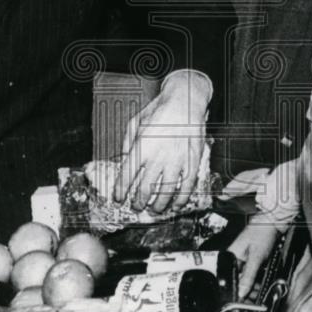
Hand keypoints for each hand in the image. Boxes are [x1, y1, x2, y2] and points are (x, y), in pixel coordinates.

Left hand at [113, 70, 210, 213]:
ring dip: (158, 206)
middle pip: (145, 189)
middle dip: (138, 202)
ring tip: (154, 210)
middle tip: (136, 206)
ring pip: (166, 192)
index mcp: (142, 147)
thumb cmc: (160, 110)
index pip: (127, 176)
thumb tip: (124, 160)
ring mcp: (176, 160)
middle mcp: (158, 156)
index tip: (119, 198)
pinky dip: (181, 200)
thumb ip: (127, 143)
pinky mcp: (192, 161)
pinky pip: (187, 187)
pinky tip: (176, 205)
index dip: (121, 191)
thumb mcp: (135, 122)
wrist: (186, 101)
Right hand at [228, 217, 282, 298]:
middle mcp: (235, 258)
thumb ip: (249, 275)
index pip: (230, 279)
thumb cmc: (262, 233)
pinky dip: (256, 278)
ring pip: (245, 277)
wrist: (273, 222)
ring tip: (259, 292)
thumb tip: (241, 292)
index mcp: (231, 256)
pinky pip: (251, 272)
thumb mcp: (256, 257)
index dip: (237, 290)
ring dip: (252, 285)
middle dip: (246, 290)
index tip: (245, 299)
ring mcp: (243, 258)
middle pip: (238, 279)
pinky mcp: (250, 258)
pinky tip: (261, 283)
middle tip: (254, 298)